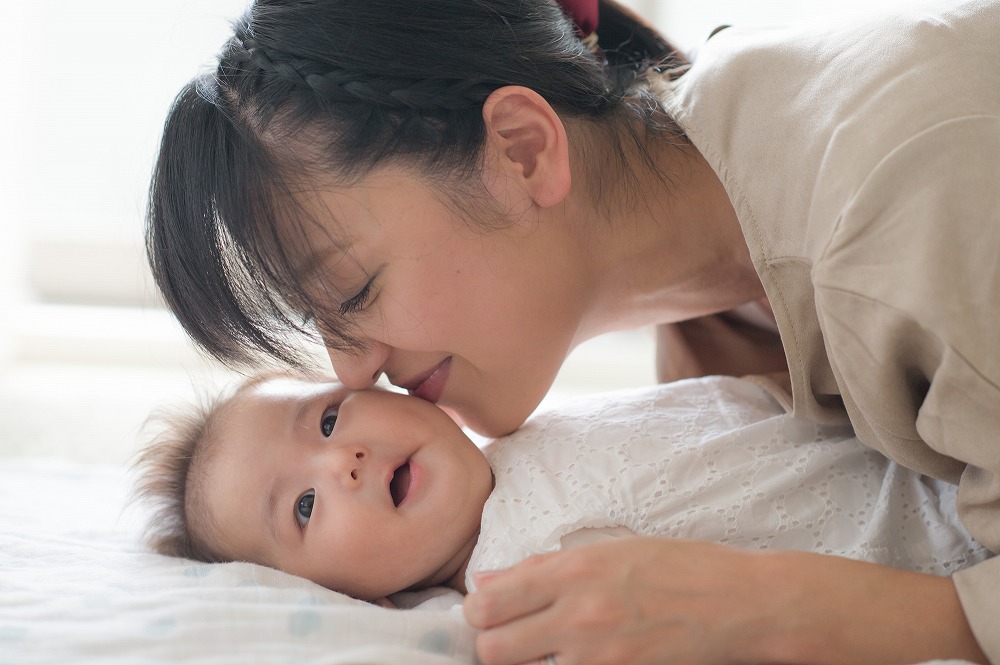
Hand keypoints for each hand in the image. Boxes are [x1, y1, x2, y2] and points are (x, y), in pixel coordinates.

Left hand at [462, 537, 986, 664]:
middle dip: (492, 643)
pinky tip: (576, 659)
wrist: (741, 603)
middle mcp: (578, 613)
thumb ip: (547, 568)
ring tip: (544, 650)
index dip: (480, 610)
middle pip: (492, 646)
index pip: (490, 599)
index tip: (489, 611)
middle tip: (510, 638)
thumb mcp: (611, 549)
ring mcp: (598, 655)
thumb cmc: (678, 567)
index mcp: (574, 569)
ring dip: (523, 661)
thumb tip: (492, 580)